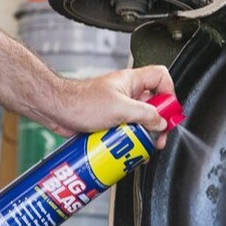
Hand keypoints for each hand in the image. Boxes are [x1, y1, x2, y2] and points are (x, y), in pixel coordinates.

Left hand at [43, 65, 175, 148]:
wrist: (55, 110)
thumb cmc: (79, 102)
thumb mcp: (120, 108)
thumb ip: (145, 115)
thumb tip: (161, 123)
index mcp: (132, 81)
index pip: (161, 77)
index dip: (169, 94)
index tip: (168, 112)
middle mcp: (128, 92)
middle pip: (156, 104)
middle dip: (159, 122)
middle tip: (158, 135)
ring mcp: (120, 106)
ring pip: (143, 120)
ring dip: (145, 134)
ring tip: (143, 144)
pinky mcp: (112, 121)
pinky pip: (129, 130)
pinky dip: (132, 140)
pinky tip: (129, 148)